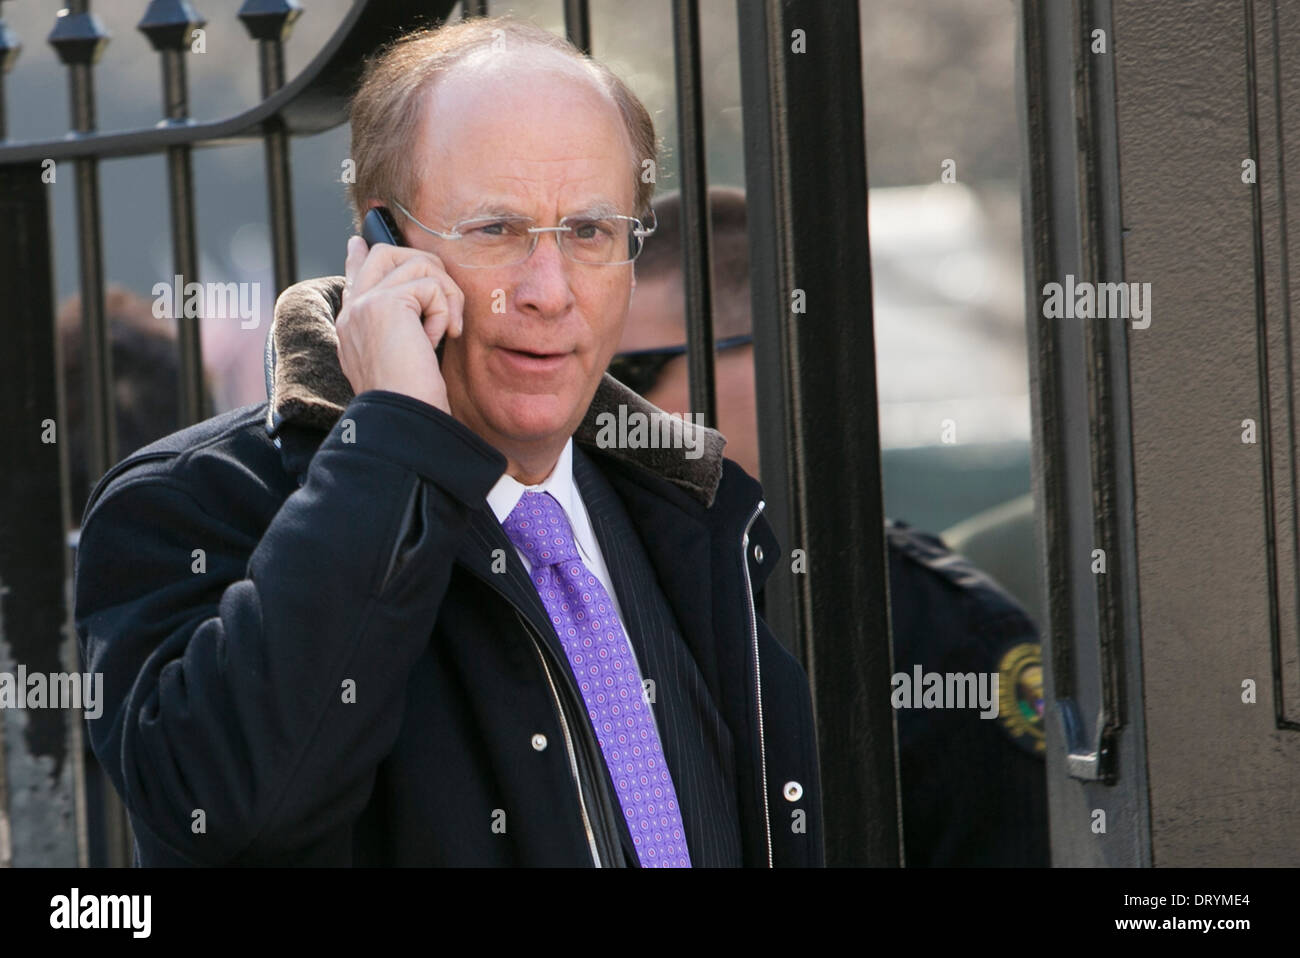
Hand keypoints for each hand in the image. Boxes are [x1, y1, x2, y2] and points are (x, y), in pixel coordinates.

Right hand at [336, 234, 464, 414]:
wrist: (406, 420)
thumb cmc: (413, 400)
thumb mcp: (402, 359)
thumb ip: (401, 328)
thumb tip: (416, 301)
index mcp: (352, 327)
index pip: (354, 279)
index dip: (359, 258)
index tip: (358, 243)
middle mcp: (353, 312)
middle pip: (385, 254)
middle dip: (425, 266)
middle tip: (445, 298)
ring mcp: (365, 304)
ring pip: (416, 263)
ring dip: (446, 295)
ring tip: (447, 330)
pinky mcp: (386, 304)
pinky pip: (431, 285)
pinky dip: (445, 312)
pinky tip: (438, 340)